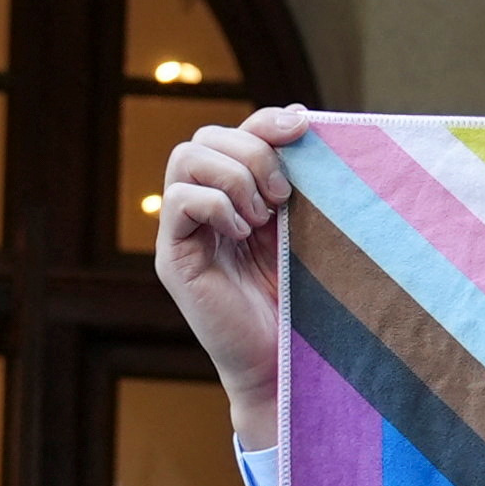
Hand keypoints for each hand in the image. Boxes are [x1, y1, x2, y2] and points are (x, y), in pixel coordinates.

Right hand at [153, 103, 312, 449]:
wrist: (287, 366)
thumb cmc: (306, 303)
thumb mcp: (308, 228)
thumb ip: (299, 181)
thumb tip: (302, 119)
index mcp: (238, 196)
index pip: (237, 131)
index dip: (266, 120)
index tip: (303, 127)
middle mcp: (205, 208)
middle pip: (205, 136)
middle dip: (251, 152)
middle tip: (283, 197)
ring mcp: (185, 233)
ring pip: (186, 158)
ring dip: (234, 177)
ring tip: (264, 218)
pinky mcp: (175, 259)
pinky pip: (179, 200)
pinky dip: (216, 204)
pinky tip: (243, 235)